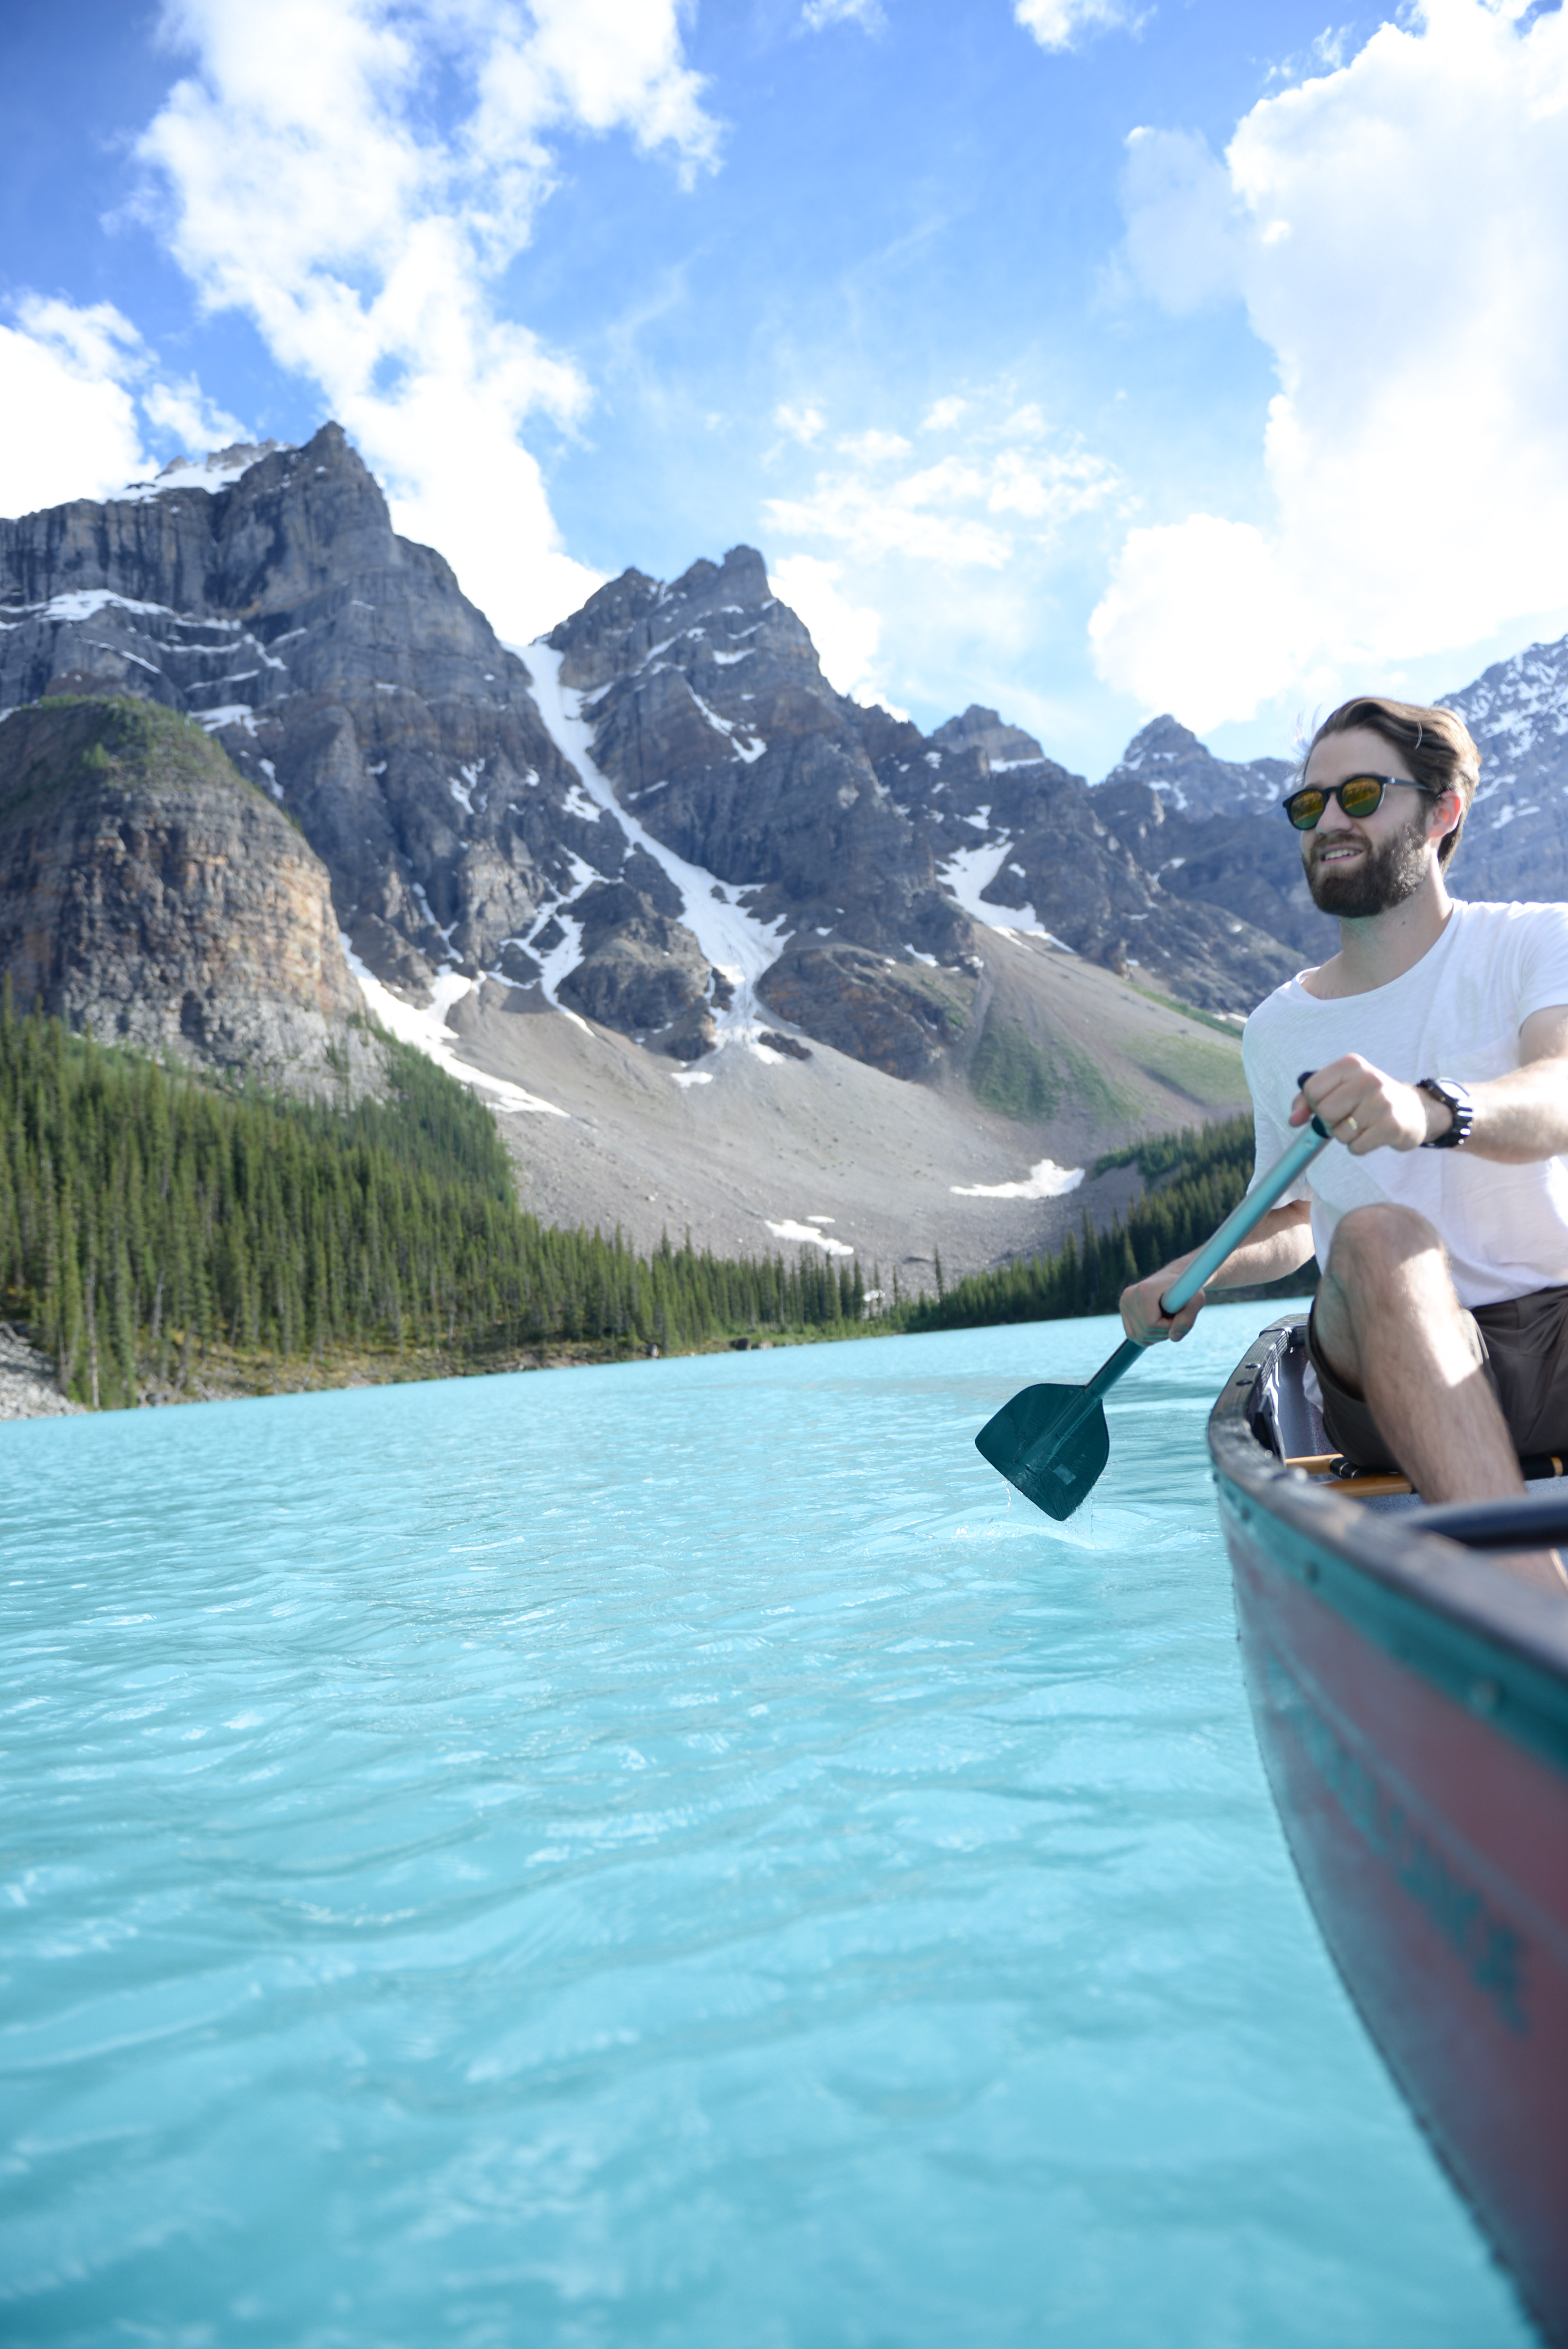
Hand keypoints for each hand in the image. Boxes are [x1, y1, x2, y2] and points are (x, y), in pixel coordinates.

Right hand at [1120, 1265, 1204, 1346]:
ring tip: (1166, 1319)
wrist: (1175, 1279)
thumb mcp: (1196, 1300)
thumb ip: (1187, 1319)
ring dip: (1157, 1335)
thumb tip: (1174, 1337)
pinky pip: (1133, 1335)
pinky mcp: (1123, 1309)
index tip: (1178, 1314)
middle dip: (1163, 1332)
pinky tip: (1157, 1325)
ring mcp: (1124, 1302)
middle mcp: (1129, 1295)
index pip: (1151, 1324)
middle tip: (1173, 1317)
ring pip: (1138, 1336)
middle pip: (1144, 1332)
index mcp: (1144, 1290)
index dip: (1168, 1326)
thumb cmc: (1187, 1289)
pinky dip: (1147, 1336)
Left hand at [1292, 1055, 1431, 1153]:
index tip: (1332, 1103)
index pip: (1312, 1089)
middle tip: (1348, 1116)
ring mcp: (1382, 1102)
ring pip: (1340, 1132)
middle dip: (1330, 1121)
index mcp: (1351, 1065)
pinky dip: (1359, 1147)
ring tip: (1362, 1124)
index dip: (1315, 1103)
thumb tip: (1293, 1120)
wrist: (1412, 1109)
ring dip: (1346, 1135)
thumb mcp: (1339, 1089)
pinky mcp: (1391, 1126)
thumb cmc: (1367, 1099)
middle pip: (1324, 1111)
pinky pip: (1356, 1147)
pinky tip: (1371, 1134)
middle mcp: (1368, 1079)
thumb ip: (1307, 1100)